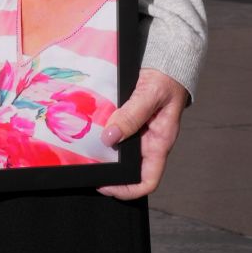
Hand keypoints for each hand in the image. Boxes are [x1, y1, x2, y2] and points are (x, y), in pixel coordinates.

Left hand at [97, 67, 188, 198]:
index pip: (147, 181)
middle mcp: (148, 142)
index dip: (128, 190)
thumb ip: (131, 115)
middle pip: (129, 169)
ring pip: (119, 151)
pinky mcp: (129, 120)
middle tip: (89, 166)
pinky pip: (115, 132)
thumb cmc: (166, 79)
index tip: (106, 185)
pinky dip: (103, 133)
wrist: (165, 62)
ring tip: (85, 150)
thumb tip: (110, 137)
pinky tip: (90, 130)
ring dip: (104, 152)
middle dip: (110, 172)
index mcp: (159, 143)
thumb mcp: (149, 95)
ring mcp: (138, 132)